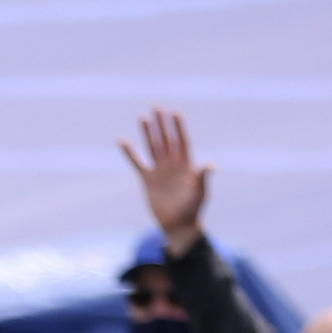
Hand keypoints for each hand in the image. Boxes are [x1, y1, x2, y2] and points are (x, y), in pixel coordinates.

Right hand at [120, 108, 208, 253]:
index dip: (179, 127)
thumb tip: (209, 164)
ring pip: (153, 147)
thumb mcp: (200, 193)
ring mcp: (160, 171)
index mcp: (187, 165)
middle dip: (162, 124)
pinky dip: (130, 153)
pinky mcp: (148, 180)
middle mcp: (173, 165)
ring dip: (148, 133)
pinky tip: (122, 141)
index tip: (175, 113)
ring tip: (143, 117)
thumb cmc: (192, 210)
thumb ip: (203, 178)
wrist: (178, 225)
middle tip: (157, 107)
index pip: (182, 141)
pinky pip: (137, 163)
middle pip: (166, 139)